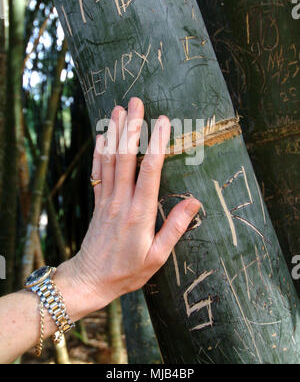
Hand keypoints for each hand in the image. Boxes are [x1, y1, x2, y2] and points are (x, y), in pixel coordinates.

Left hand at [64, 98, 200, 310]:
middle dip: (132, 127)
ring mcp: (107, 199)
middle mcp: (122, 200)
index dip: (156, 144)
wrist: (91, 280)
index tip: (163, 122)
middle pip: (126, 157)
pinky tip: (101, 135)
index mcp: (140, 213)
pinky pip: (98, 172)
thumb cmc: (128, 272)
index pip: (150, 171)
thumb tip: (194, 202)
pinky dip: (99, 152)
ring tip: (118, 109)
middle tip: (137, 102)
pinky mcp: (98, 202)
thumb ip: (175, 228)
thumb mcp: (158, 257)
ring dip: (114, 133)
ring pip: (110, 160)